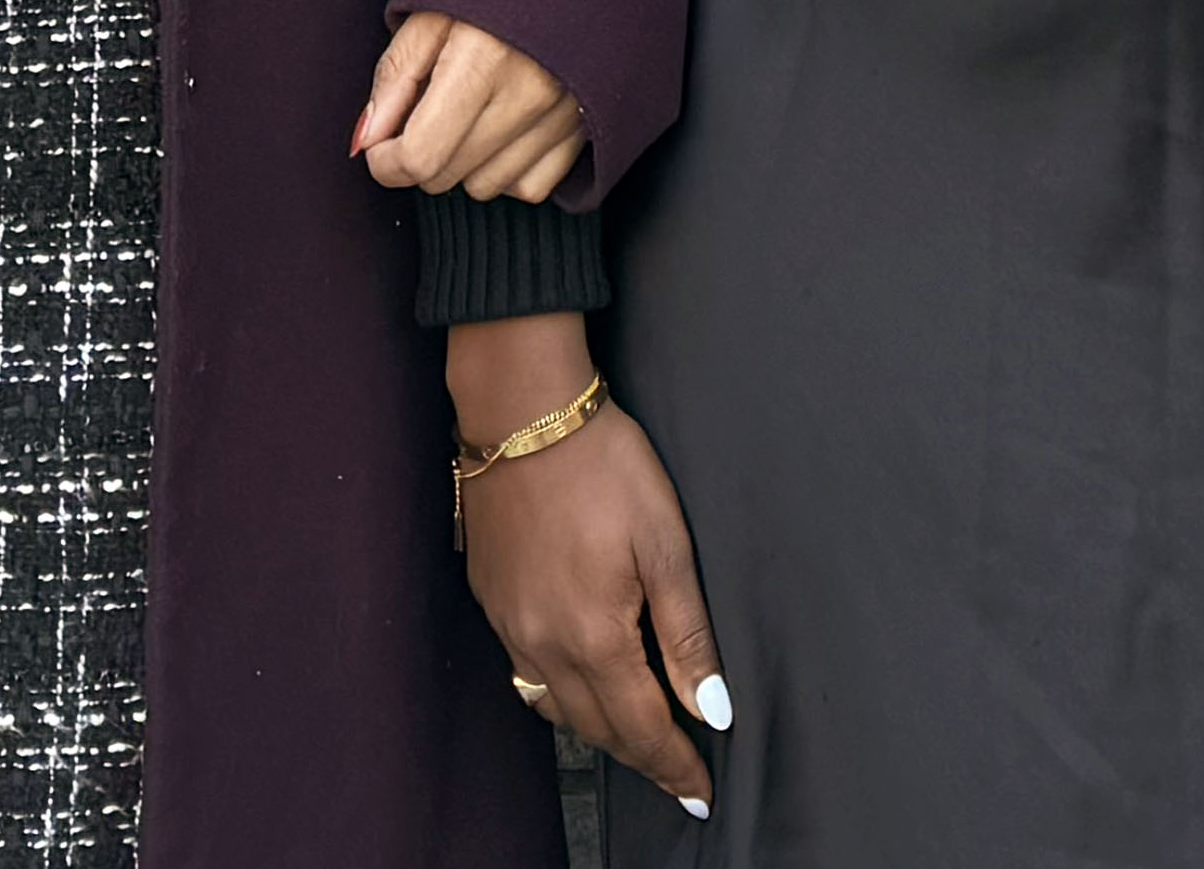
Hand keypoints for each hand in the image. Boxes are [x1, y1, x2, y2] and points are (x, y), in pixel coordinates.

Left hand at [359, 13, 591, 202]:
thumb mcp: (430, 12)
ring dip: (464, 161)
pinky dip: (508, 169)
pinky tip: (503, 128)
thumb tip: (366, 142)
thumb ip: (394, 79)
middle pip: (446, 176)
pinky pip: (530, 187)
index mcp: (483, 58)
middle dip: (420, 152)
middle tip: (426, 107)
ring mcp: (563, 117)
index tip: (381, 144)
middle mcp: (529, 95)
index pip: (421, 155)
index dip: (385, 161)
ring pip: (484, 187)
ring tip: (470, 109)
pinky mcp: (584, 129)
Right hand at [448, 313, 722, 815]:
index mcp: (593, 636)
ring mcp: (510, 624)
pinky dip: (558, 695)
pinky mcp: (492, 600)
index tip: (700, 792)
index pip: (642, 728)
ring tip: (636, 736)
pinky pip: (525, 673)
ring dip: (598, 731)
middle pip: (596, 730)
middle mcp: (543, 644)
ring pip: (555, 708)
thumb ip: (687, 634)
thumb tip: (711, 708)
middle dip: (641, 757)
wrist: (522, 410)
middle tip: (677, 774)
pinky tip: (579, 682)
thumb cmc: (603, 465)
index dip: (675, 766)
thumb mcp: (665, 543)